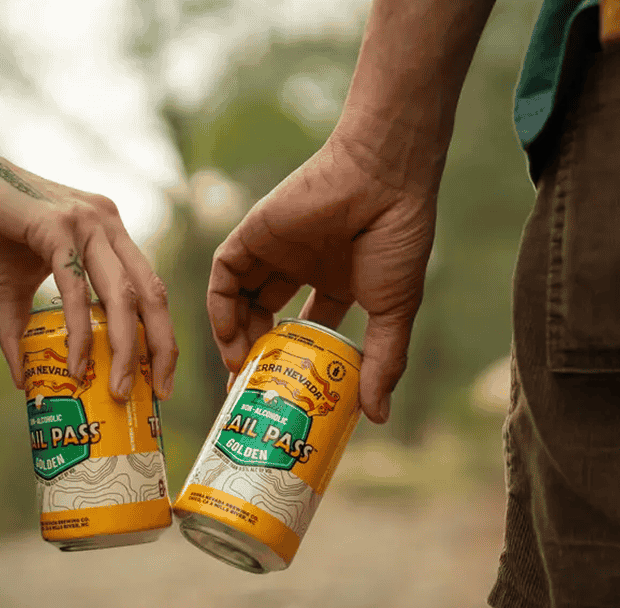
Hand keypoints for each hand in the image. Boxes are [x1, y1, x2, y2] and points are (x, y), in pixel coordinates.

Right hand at [0, 143, 177, 401]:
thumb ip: (24, 328)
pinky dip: (80, 332)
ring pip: (122, 296)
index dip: (160, 335)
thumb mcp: (11, 286)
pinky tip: (76, 365)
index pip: (150, 290)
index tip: (157, 377)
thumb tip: (22, 379)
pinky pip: (77, 289)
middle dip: (159, 349)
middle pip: (152, 295)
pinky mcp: (56, 228)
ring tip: (117, 390)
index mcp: (109, 235)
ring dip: (124, 349)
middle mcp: (108, 226)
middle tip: (158, 392)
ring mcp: (86, 224)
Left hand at [208, 133, 436, 423]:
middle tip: (253, 388)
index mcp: (337, 279)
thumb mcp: (393, 310)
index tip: (289, 393)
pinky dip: (221, 306)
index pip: (306, 329)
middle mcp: (301, 265)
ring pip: (242, 299)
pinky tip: (231, 335)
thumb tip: (378, 417)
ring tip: (239, 370)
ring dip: (235, 335)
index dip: (295, 361)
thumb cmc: (398, 237)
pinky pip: (225, 274)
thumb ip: (383, 362)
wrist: (384, 179)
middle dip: (257, 354)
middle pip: (266, 318)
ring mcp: (275, 250)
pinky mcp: (253, 234)